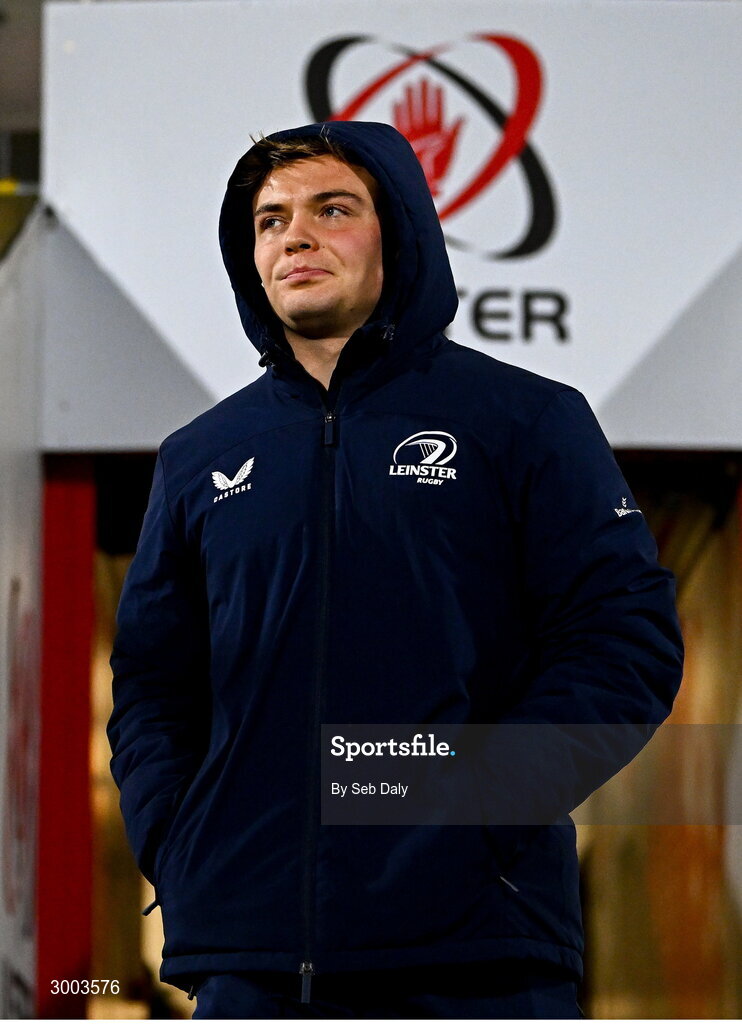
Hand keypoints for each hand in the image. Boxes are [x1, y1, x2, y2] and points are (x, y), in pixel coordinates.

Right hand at [393, 78, 463, 196]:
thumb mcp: (450, 153)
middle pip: (424, 109)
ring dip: (410, 100)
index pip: (438, 113)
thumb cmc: (438, 174)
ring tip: (409, 86)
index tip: (437, 86)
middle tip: (422, 79)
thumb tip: (461, 117)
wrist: (422, 188)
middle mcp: (426, 134)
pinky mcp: (404, 143)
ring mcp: (414, 137)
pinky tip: (398, 102)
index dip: (438, 99)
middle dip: (423, 94)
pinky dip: (399, 114)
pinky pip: (400, 125)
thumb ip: (454, 134)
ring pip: (412, 114)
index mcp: (438, 136)